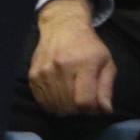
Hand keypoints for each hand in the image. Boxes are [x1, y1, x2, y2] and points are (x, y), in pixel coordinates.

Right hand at [29, 0, 115, 114]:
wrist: (62, 28)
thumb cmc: (88, 47)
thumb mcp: (106, 64)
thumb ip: (106, 88)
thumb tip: (105, 111)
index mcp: (84, 65)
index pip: (84, 101)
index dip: (91, 110)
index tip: (94, 105)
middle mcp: (61, 67)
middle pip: (69, 106)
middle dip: (79, 111)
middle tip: (83, 101)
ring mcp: (44, 71)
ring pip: (55, 106)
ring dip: (66, 109)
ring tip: (72, 99)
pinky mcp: (33, 75)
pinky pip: (42, 101)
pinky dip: (52, 104)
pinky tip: (59, 97)